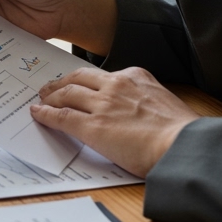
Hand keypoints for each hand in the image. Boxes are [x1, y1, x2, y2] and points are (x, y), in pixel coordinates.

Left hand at [31, 67, 199, 176]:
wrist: (182, 145)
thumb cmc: (180, 132)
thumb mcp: (162, 101)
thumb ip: (143, 99)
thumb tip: (134, 112)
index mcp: (135, 76)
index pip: (101, 75)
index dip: (84, 80)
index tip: (77, 83)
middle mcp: (116, 85)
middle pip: (78, 78)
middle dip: (61, 83)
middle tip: (49, 88)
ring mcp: (102, 105)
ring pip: (67, 95)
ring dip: (50, 97)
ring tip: (41, 101)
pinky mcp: (93, 127)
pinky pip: (62, 117)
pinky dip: (46, 114)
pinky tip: (38, 114)